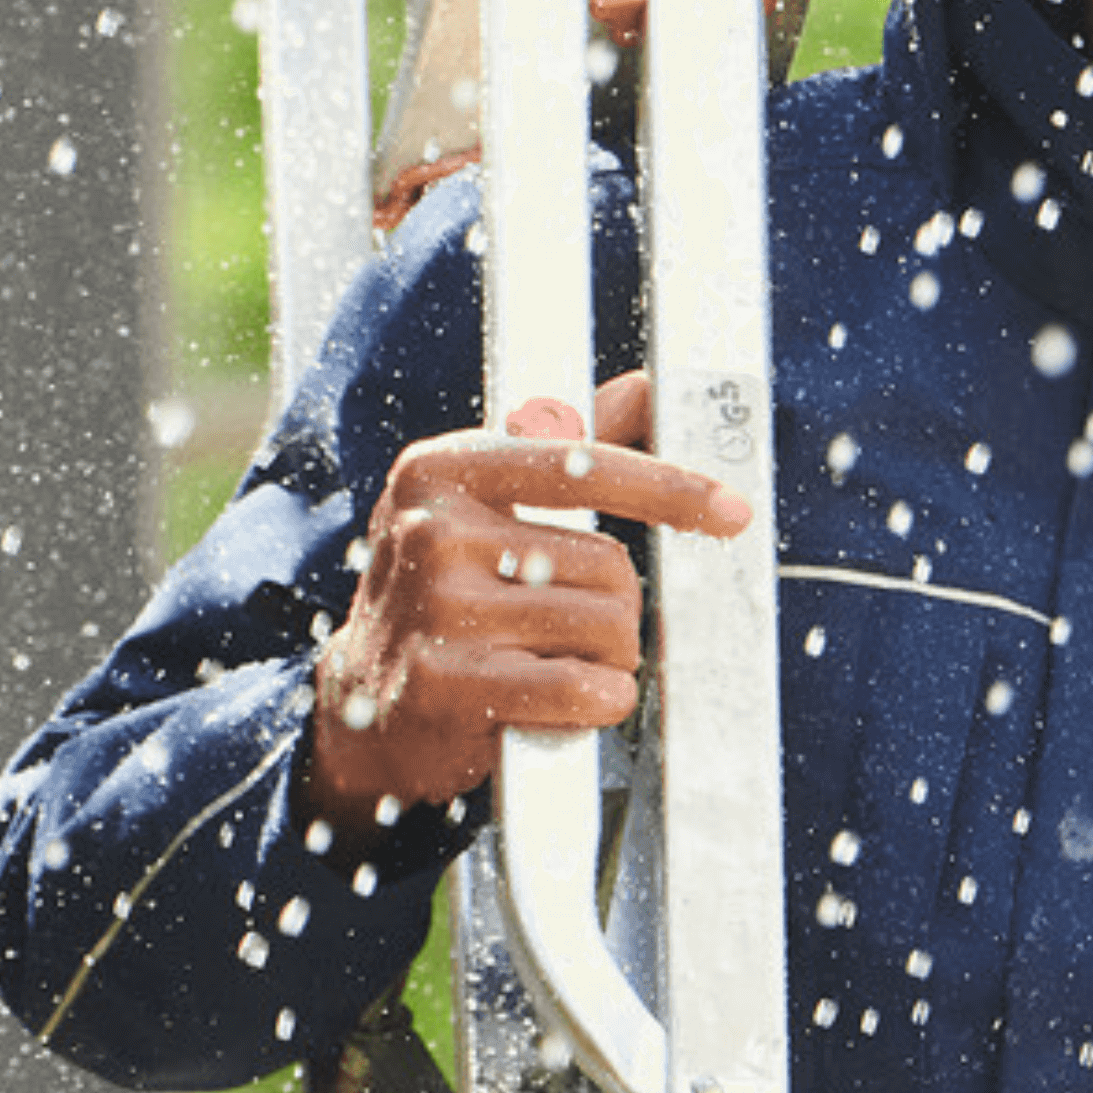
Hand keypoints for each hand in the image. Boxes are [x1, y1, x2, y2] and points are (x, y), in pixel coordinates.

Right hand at [299, 372, 755, 837]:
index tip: (730, 510)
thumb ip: (562, 447)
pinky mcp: (447, 684)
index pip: (582, 465)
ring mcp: (436, 608)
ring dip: (607, 659)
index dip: (669, 488)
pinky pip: (582, 688)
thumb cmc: (440, 595)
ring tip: (552, 663)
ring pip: (606, 628)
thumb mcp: (480, 505)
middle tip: (569, 627)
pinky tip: (565, 703)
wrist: (362, 703)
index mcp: (441, 469)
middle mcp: (432, 530)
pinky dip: (598, 701)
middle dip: (617, 607)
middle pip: (610, 564)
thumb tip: (641, 389)